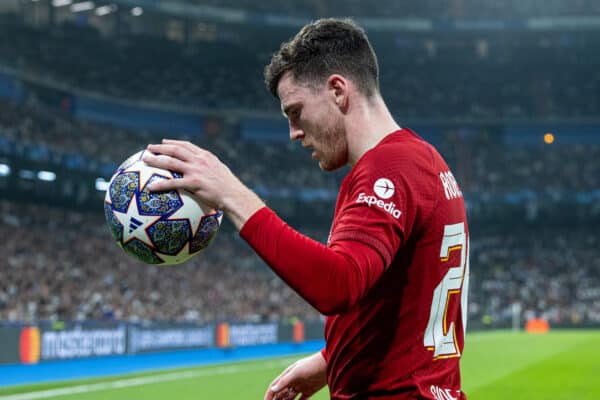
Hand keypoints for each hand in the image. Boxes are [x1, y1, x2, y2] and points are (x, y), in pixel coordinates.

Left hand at [143, 139, 264, 229]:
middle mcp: (199, 160)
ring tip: (145, 160)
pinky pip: (173, 183)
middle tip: (149, 148)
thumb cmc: (230, 189)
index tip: (164, 142)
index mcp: (206, 156)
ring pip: (171, 162)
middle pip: (175, 150)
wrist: (235, 195)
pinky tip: (151, 187)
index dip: (174, 142)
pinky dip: (160, 184)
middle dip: (160, 147)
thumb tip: (205, 175)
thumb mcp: (221, 173)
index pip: (187, 145)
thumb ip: (211, 170)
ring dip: (156, 160)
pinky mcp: (194, 183)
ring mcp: (196, 170)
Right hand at [265, 352, 326, 399]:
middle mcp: (293, 381)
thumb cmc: (312, 365)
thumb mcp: (297, 372)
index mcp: (288, 375)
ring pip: (289, 397)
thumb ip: (285, 381)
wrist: (328, 364)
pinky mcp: (309, 390)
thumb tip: (273, 389)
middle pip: (281, 393)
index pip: (275, 386)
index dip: (269, 395)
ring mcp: (301, 386)